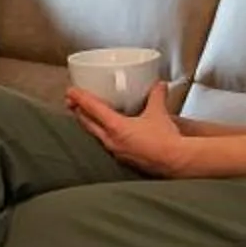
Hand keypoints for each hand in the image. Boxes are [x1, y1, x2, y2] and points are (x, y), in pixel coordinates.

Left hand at [66, 84, 191, 176]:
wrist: (175, 162)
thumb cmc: (165, 140)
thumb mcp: (158, 112)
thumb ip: (156, 96)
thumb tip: (159, 85)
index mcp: (115, 127)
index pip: (92, 109)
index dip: (80, 98)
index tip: (70, 91)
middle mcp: (111, 140)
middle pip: (87, 123)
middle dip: (78, 111)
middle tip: (72, 102)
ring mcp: (115, 152)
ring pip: (94, 135)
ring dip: (88, 123)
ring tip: (85, 115)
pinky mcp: (123, 159)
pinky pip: (106, 143)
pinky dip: (101, 134)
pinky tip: (107, 132)